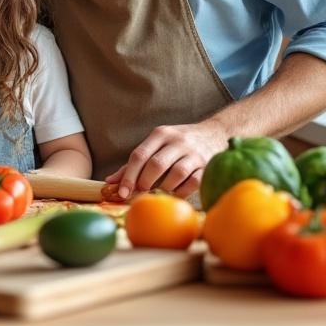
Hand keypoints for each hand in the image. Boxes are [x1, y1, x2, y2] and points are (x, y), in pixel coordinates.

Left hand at [104, 121, 229, 200]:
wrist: (215, 132)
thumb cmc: (178, 143)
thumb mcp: (157, 144)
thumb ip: (135, 162)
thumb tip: (110, 181)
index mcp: (161, 134)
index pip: (139, 155)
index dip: (128, 175)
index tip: (122, 192)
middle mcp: (178, 141)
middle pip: (156, 164)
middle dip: (145, 182)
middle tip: (140, 192)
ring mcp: (194, 153)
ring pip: (176, 174)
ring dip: (164, 187)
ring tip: (158, 192)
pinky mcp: (208, 165)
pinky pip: (193, 182)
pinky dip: (181, 191)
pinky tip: (175, 193)